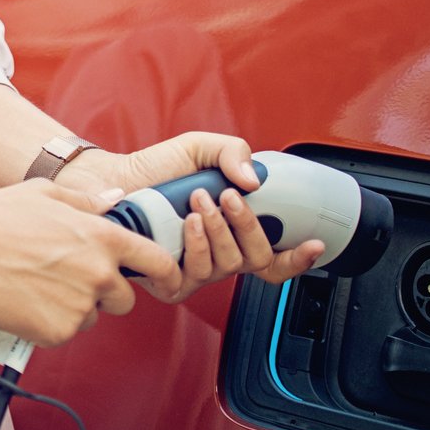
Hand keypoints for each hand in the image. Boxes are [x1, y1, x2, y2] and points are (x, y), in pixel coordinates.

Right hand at [0, 179, 185, 347]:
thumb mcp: (47, 194)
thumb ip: (88, 201)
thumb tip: (117, 199)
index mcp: (104, 237)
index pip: (157, 261)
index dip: (166, 272)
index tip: (164, 279)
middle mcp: (100, 274)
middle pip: (125, 299)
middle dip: (105, 293)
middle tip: (66, 278)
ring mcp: (79, 306)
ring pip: (90, 317)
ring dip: (73, 308)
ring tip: (35, 284)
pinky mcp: (56, 332)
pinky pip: (63, 333)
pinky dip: (48, 324)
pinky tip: (23, 301)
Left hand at [56, 133, 324, 302]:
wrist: (114, 180)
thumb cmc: (156, 169)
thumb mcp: (200, 148)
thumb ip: (233, 152)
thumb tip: (254, 182)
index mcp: (234, 231)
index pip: (275, 256)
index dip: (300, 257)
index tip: (316, 244)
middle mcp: (220, 255)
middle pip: (258, 259)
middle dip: (249, 226)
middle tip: (229, 197)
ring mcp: (197, 271)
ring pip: (229, 265)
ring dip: (220, 229)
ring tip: (199, 200)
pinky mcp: (170, 282)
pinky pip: (197, 275)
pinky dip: (198, 245)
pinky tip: (188, 222)